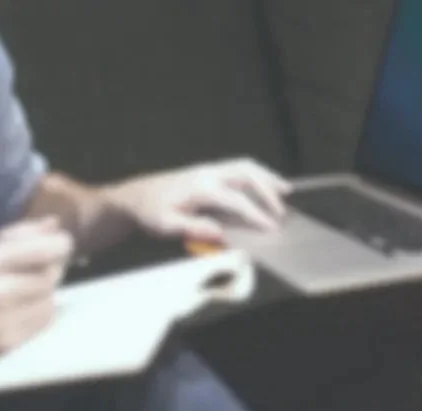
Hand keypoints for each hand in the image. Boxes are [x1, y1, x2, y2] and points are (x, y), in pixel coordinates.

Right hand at [0, 216, 72, 359]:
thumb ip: (20, 235)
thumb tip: (55, 224)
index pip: (46, 251)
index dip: (60, 245)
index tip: (59, 244)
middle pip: (51, 275)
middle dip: (51, 268)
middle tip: (39, 267)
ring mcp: (1, 322)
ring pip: (51, 298)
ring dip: (46, 291)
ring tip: (27, 289)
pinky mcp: (8, 344)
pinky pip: (45, 321)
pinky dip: (41, 310)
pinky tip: (24, 307)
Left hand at [108, 158, 291, 240]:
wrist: (137, 196)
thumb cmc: (151, 212)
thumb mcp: (166, 225)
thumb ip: (193, 228)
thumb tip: (220, 233)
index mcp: (200, 187)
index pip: (235, 200)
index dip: (255, 214)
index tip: (270, 227)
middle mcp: (207, 174)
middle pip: (246, 173)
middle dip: (267, 191)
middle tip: (281, 211)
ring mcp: (209, 169)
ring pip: (245, 166)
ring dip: (266, 177)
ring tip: (284, 191)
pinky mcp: (210, 172)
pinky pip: (239, 168)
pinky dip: (257, 175)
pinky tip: (266, 185)